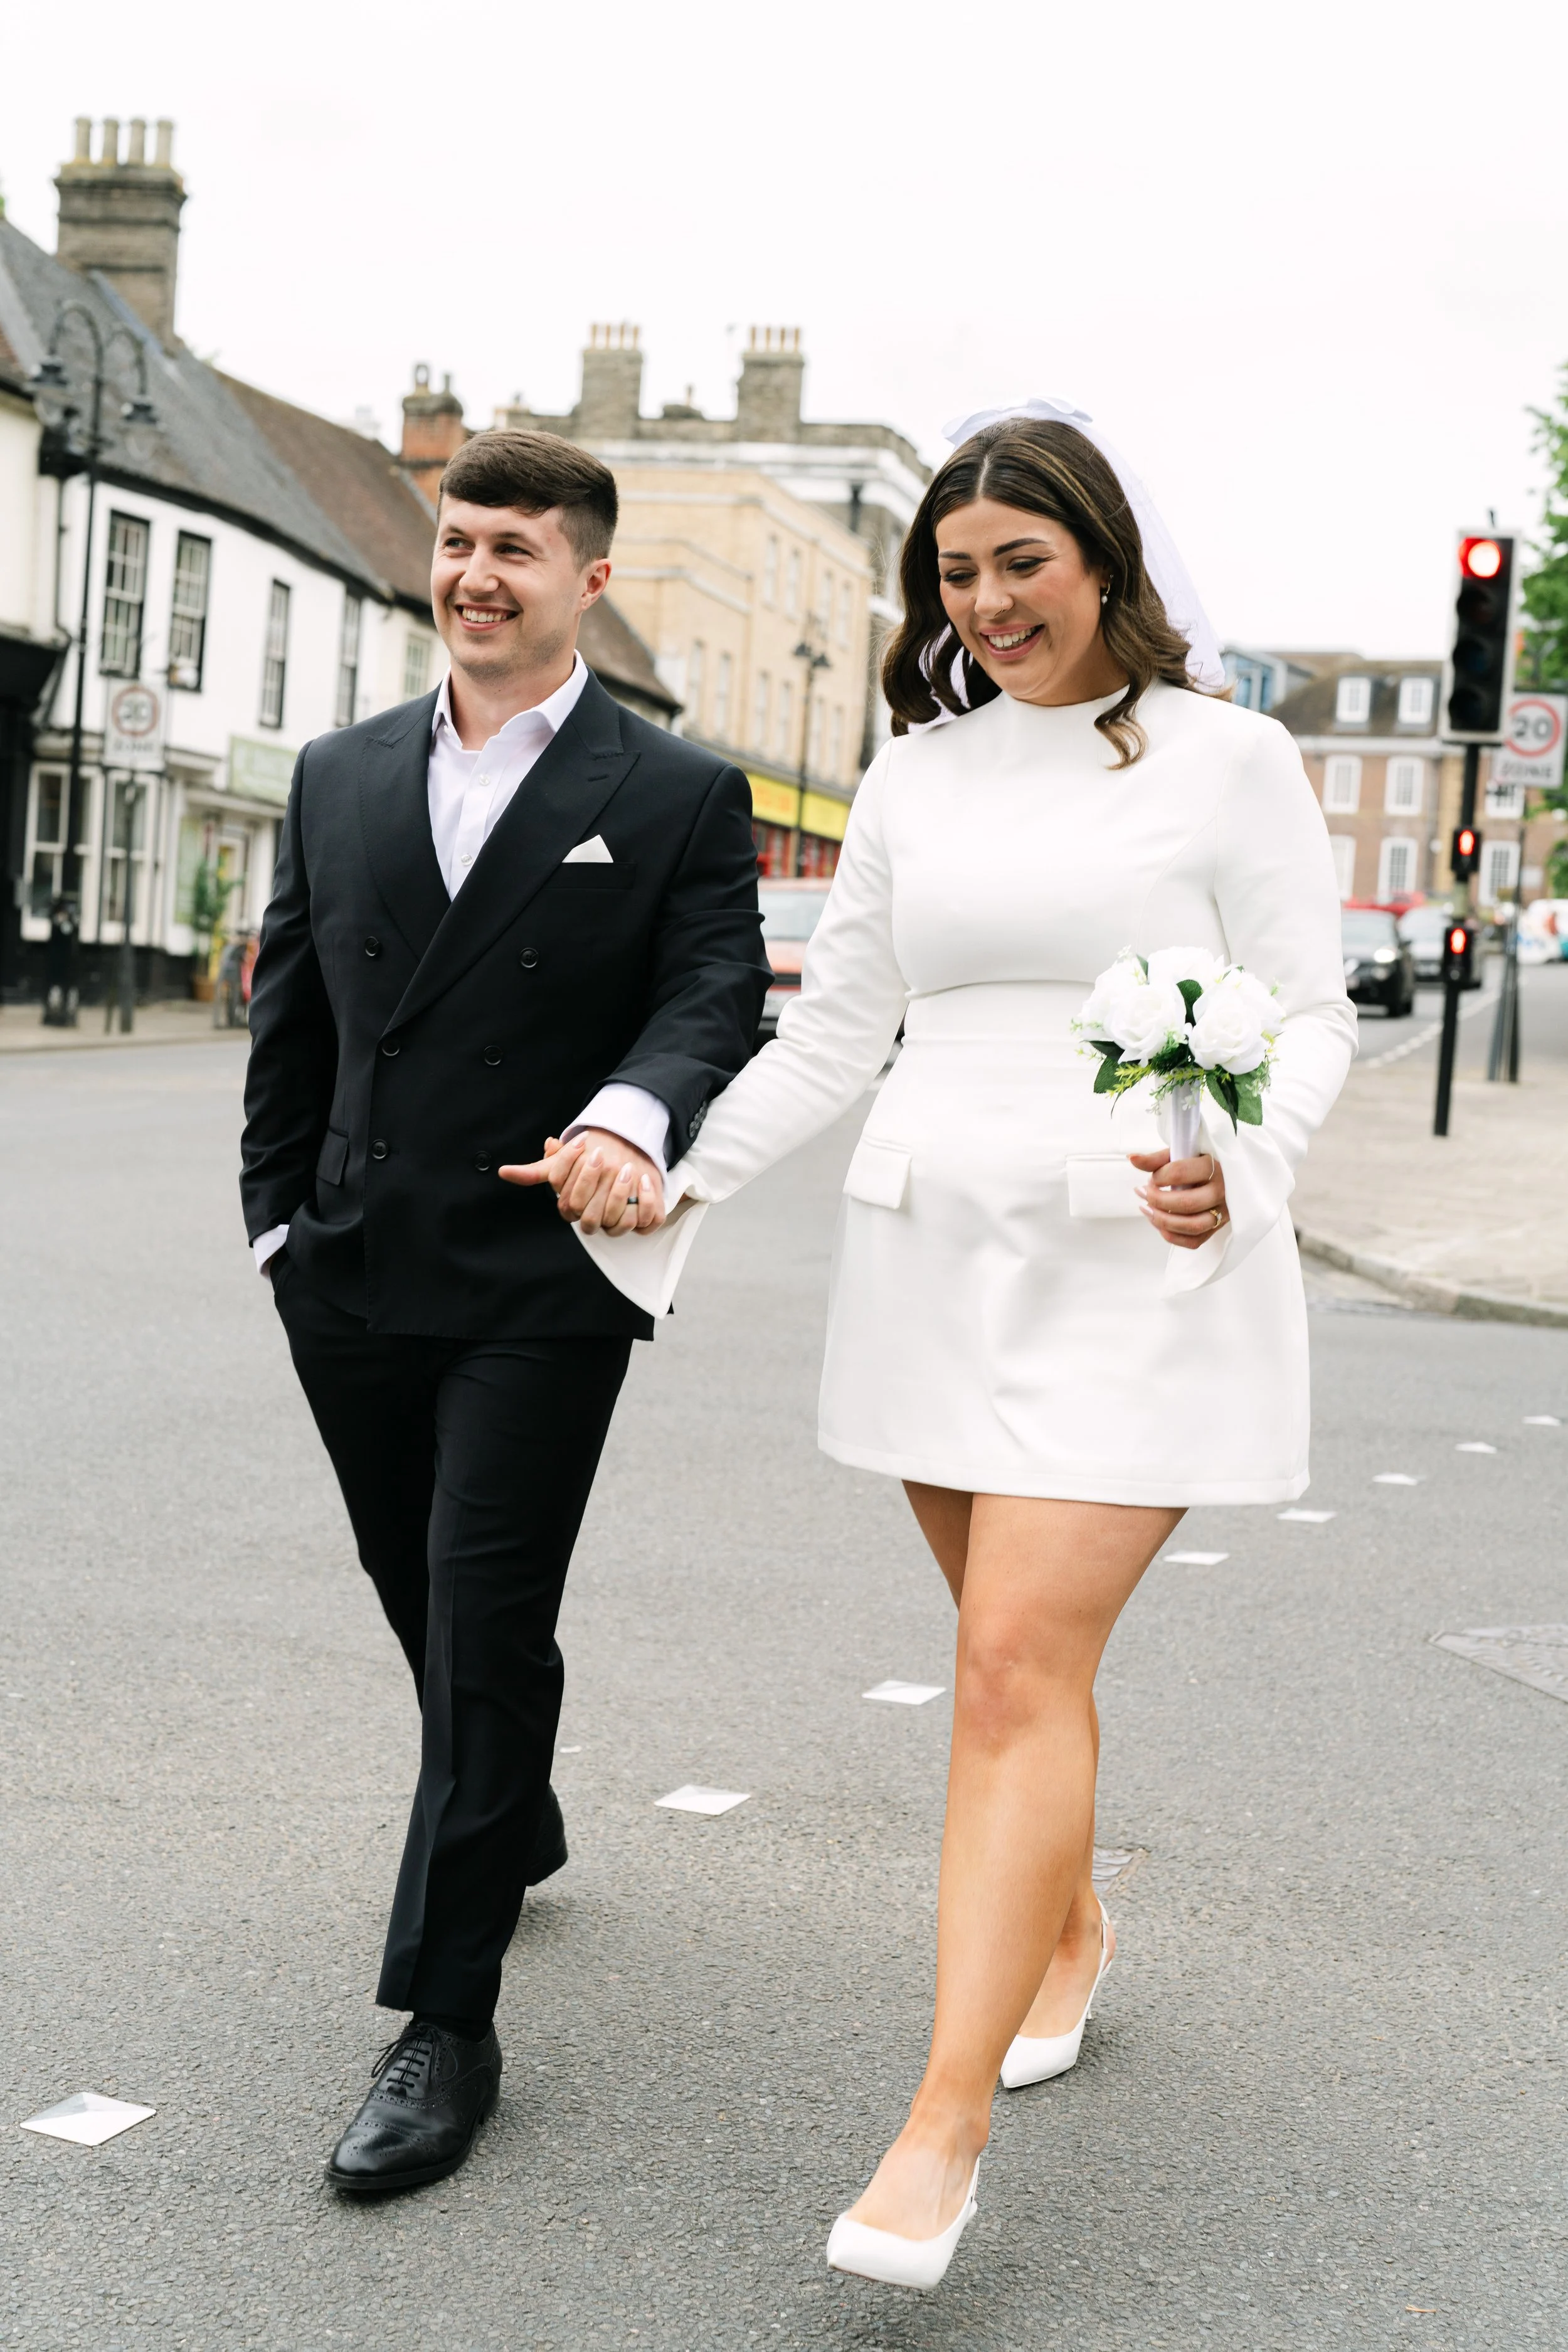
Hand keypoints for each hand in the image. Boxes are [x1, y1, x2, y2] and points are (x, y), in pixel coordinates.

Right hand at [498, 1129, 665, 1234]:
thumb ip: (540, 1169)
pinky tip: (644, 1181)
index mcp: (574, 1208)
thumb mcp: (568, 1162)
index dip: (574, 1174)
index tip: (583, 1144)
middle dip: (595, 1184)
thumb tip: (504, 1172)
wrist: (630, 1155)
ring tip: (628, 1169)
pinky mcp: (644, 1221)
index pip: (567, 1202)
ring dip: (621, 1196)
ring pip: (615, 1224)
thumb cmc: (595, 1161)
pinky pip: (646, 1223)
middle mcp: (595, 1218)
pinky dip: (647, 1203)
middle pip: (588, 1217)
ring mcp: (619, 1222)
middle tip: (604, 1156)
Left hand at [1127, 1147, 1227, 1250]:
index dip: (1159, 1176)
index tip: (1152, 1177)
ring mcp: (1222, 1212)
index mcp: (1214, 1167)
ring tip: (1147, 1209)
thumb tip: (1132, 1159)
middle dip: (1157, 1200)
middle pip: (1187, 1203)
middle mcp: (1221, 1191)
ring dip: (1163, 1220)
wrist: (1224, 1178)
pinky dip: (1172, 1235)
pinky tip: (1160, 1224)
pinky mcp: (1216, 1228)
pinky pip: (1194, 1241)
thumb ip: (1156, 1159)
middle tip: (1142, 1193)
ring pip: (1192, 1225)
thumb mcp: (1180, 1156)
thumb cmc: (1199, 1166)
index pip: (1180, 1173)